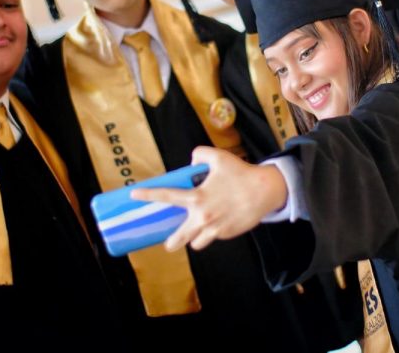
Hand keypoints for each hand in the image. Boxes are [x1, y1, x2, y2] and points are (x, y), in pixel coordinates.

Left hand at [131, 146, 287, 250]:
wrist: (265, 191)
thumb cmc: (241, 173)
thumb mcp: (218, 157)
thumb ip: (200, 155)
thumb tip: (191, 161)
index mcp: (196, 197)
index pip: (167, 195)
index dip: (148, 195)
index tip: (133, 194)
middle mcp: (202, 216)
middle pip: (179, 237)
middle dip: (172, 242)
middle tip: (169, 243)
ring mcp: (215, 228)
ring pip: (198, 242)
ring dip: (196, 237)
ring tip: (198, 231)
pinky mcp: (227, 234)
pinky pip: (215, 236)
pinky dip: (215, 231)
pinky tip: (222, 220)